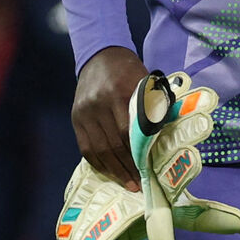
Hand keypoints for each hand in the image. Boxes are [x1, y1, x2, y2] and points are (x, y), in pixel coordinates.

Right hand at [72, 47, 148, 190]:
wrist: (100, 55)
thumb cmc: (129, 70)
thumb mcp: (145, 82)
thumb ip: (152, 106)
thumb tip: (163, 137)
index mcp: (118, 93)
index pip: (128, 132)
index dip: (137, 154)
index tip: (148, 170)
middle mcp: (98, 104)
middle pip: (113, 144)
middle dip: (127, 167)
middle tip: (139, 184)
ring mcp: (84, 112)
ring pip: (98, 149)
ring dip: (113, 170)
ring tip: (127, 183)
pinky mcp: (75, 118)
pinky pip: (85, 147)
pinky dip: (98, 162)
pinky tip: (110, 172)